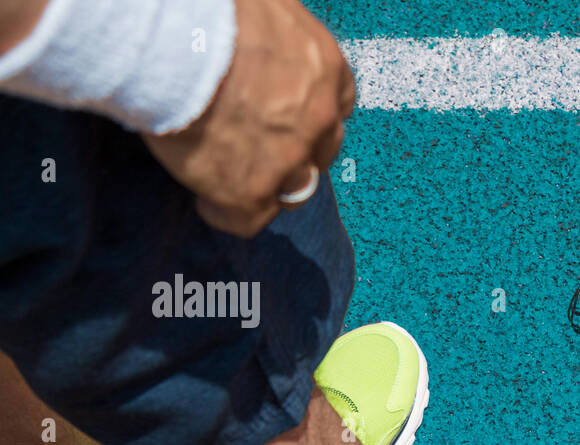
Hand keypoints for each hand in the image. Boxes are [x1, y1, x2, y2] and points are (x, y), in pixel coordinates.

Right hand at [141, 0, 354, 236]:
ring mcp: (290, 158)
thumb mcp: (261, 6)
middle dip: (295, 151)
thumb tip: (252, 31)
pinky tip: (206, 201)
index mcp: (326, 67)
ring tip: (232, 177)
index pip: (336, 104)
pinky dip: (225, 213)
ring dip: (269, 186)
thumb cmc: (209, 7)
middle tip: (257, 147)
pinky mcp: (250, 190)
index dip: (308, 115)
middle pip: (319, 150)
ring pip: (294, 189)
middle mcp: (319, 117)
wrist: (173, 34)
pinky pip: (246, 219)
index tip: (283, 115)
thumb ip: (270, 29)